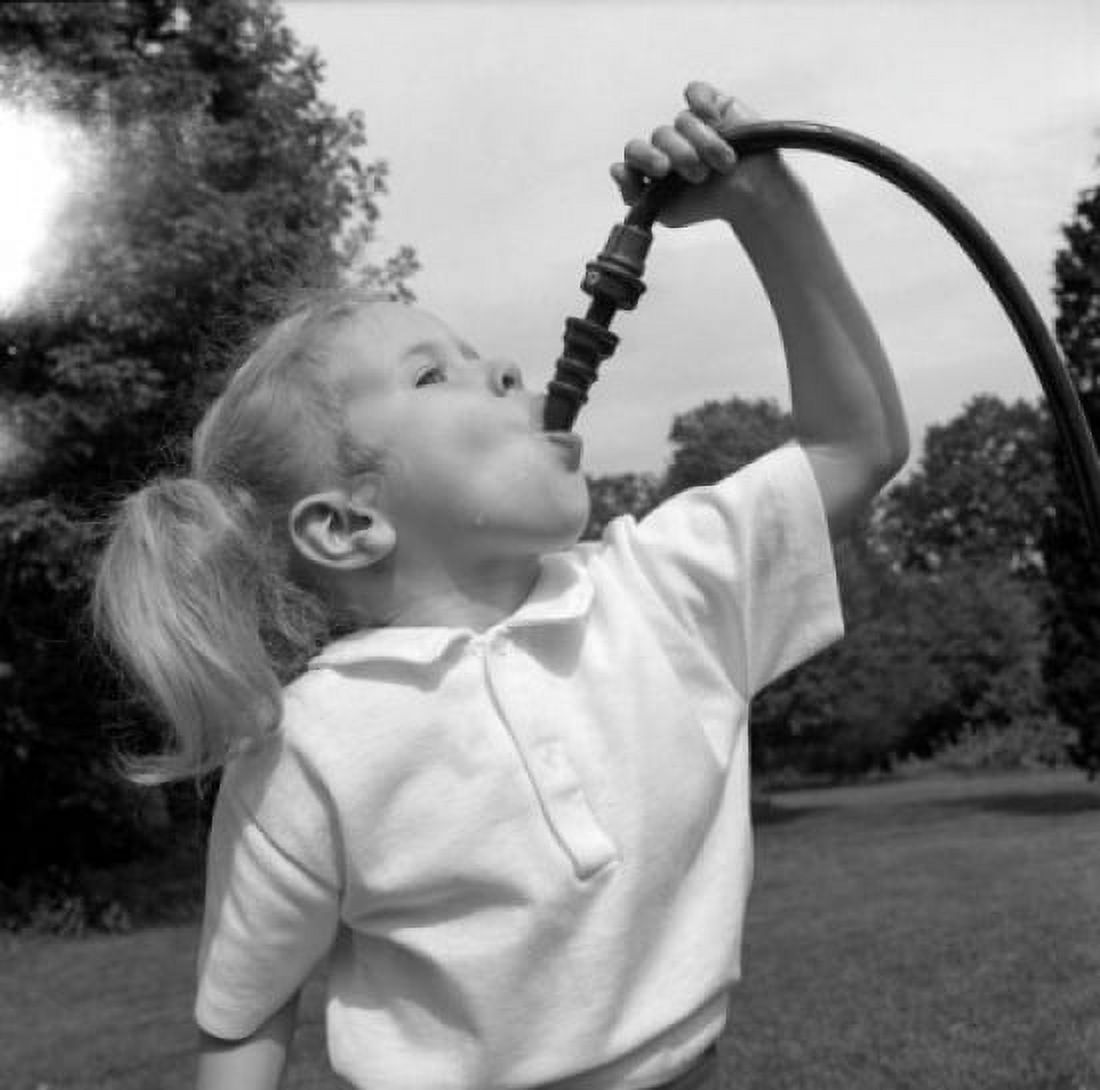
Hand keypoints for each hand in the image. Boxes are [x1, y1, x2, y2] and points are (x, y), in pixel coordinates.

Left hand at [611, 81, 798, 228]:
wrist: (752, 195)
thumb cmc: (710, 204)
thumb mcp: (669, 212)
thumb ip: (637, 196)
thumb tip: (615, 169)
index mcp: (655, 164)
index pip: (634, 153)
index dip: (641, 160)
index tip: (659, 174)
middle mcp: (671, 141)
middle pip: (658, 136)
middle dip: (674, 154)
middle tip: (690, 172)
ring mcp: (692, 123)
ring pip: (681, 121)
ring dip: (702, 146)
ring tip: (721, 166)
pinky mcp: (715, 104)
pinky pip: (695, 93)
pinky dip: (702, 105)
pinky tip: (716, 121)